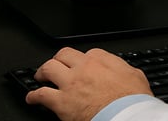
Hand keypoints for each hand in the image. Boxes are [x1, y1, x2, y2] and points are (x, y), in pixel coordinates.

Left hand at [26, 47, 152, 120]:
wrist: (125, 114)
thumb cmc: (132, 99)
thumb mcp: (136, 76)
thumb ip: (124, 69)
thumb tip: (125, 70)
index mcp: (101, 60)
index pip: (87, 53)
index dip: (83, 60)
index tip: (82, 65)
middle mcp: (83, 67)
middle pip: (63, 55)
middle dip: (58, 59)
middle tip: (55, 64)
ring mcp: (70, 84)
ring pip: (48, 69)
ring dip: (42, 72)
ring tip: (40, 77)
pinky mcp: (61, 102)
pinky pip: (41, 95)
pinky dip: (33, 96)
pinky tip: (31, 98)